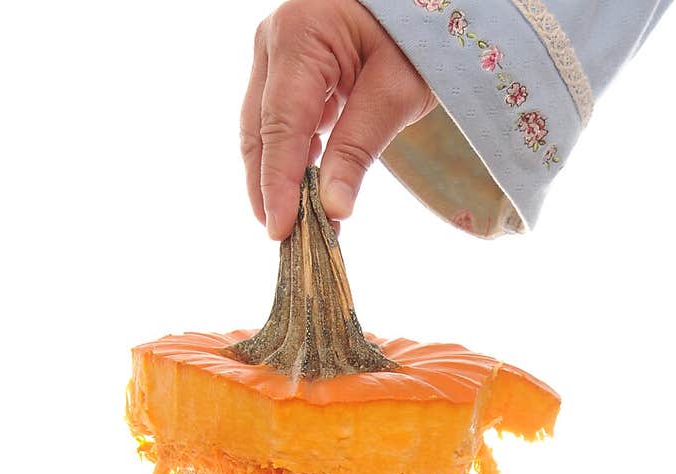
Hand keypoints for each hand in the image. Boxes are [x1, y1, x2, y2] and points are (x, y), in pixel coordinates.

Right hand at [242, 0, 435, 238]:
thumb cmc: (416, 31)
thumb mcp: (397, 90)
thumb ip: (359, 149)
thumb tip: (332, 209)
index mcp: (298, 37)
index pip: (279, 127)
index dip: (277, 185)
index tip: (281, 231)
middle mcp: (274, 42)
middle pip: (259, 132)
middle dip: (269, 189)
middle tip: (289, 241)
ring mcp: (275, 53)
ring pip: (263, 130)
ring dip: (279, 179)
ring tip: (301, 224)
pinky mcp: (286, 68)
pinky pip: (279, 121)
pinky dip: (292, 159)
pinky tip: (309, 192)